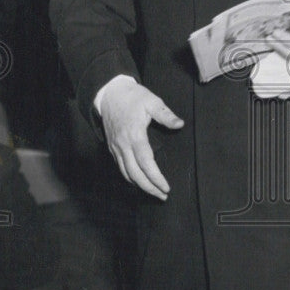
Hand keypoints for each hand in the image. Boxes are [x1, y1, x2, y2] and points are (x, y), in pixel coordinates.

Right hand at [100, 78, 183, 199]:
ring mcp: (116, 147)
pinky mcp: (112, 147)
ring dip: (140, 186)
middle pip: (135, 173)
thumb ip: (166, 114)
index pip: (145, 162)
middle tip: (163, 196)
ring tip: (154, 193)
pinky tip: (139, 182)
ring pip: (126, 173)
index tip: (166, 187)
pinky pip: (120, 168)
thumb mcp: (152, 101)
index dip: (155, 177)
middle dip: (149, 187)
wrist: (109, 94)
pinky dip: (130, 178)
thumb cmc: (133, 97)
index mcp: (134, 135)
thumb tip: (180, 124)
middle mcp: (123, 145)